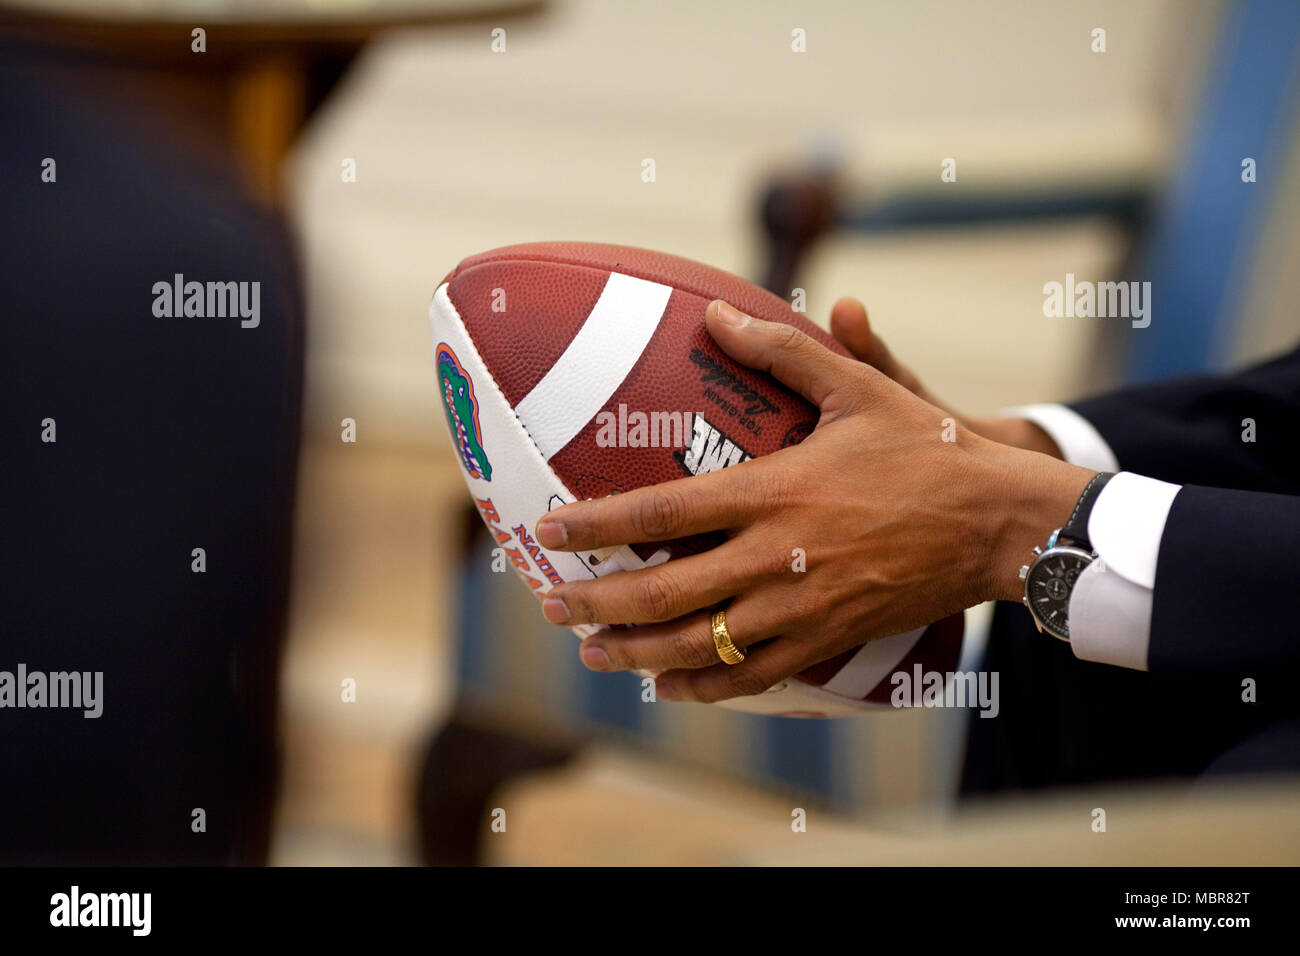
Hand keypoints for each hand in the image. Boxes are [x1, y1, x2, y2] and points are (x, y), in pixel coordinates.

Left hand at [533, 300, 1094, 703]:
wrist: (998, 523)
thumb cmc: (928, 449)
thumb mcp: (859, 387)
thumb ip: (781, 351)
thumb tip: (717, 311)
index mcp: (773, 492)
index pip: (660, 512)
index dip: (595, 524)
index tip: (547, 528)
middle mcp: (775, 558)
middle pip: (663, 595)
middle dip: (596, 602)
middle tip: (550, 600)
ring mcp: (800, 608)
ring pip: (698, 646)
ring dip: (634, 651)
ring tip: (590, 648)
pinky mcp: (827, 639)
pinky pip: (752, 676)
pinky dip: (702, 685)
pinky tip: (666, 684)